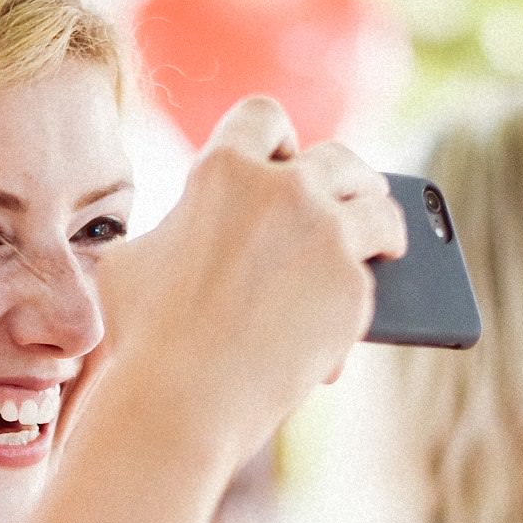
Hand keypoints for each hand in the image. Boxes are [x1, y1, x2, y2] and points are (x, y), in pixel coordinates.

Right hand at [90, 96, 405, 471]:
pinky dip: (359, 300)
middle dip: (347, 174)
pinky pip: (371, 282)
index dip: (276, 137)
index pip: (263, 118)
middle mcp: (286, 190)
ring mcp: (327, 238)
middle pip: (337, 158)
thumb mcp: (133, 259)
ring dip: (383, 221)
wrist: (180, 404)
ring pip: (378, 210)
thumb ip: (174, 227)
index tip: (285, 155)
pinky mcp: (354, 291)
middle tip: (356, 190)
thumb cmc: (143, 335)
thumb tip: (191, 229)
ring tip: (389, 238)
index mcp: (224, 170)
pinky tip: (347, 325)